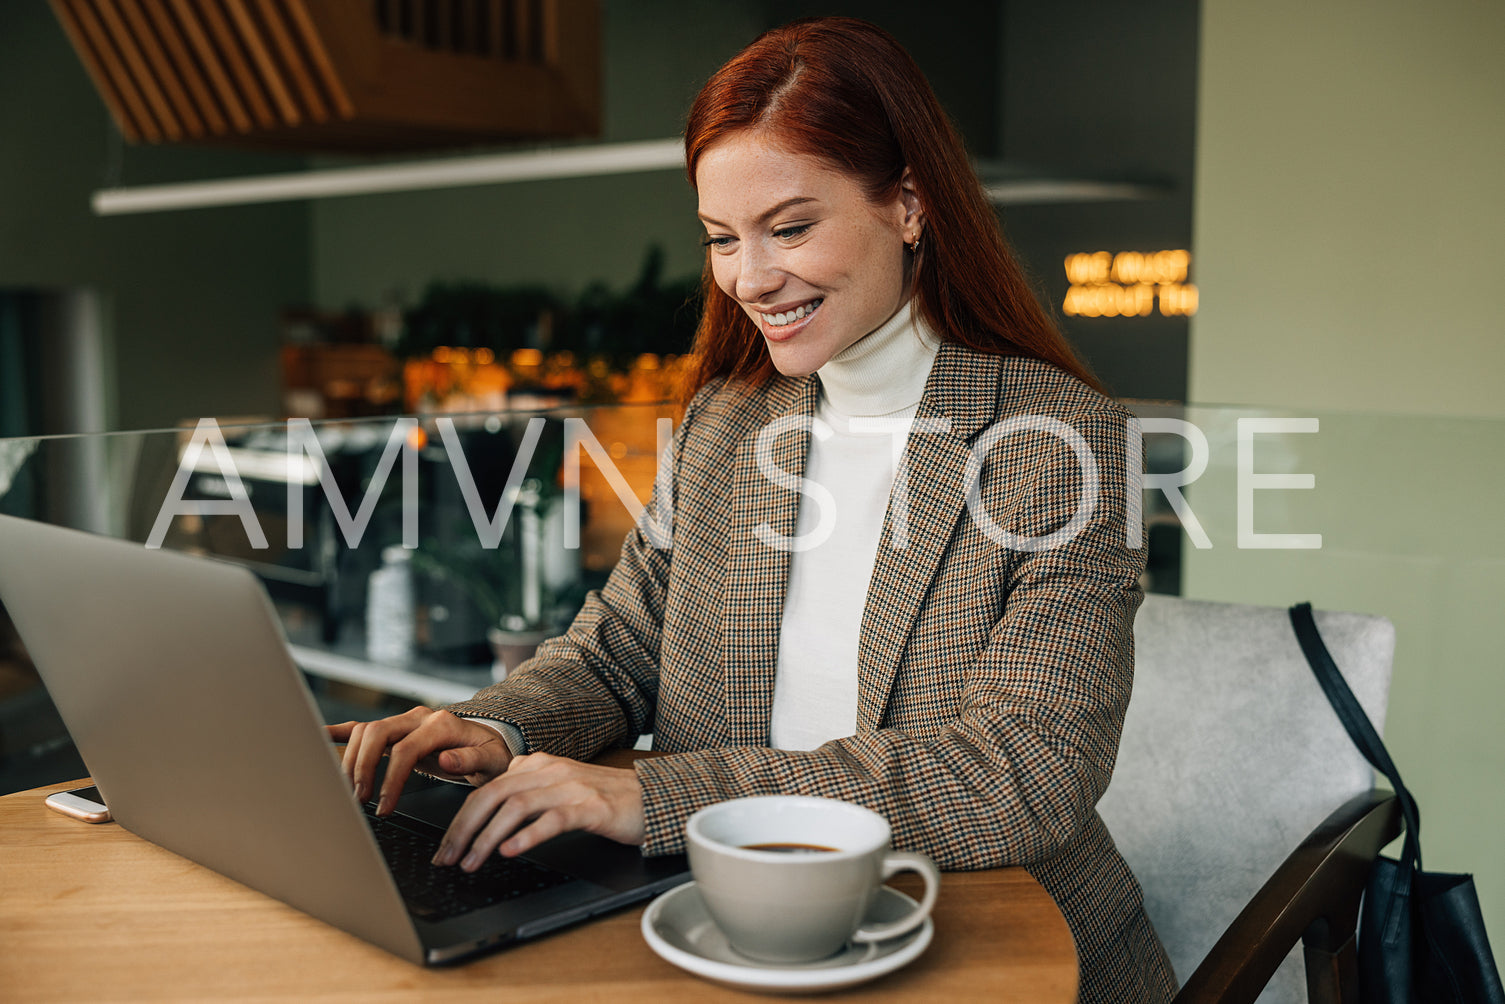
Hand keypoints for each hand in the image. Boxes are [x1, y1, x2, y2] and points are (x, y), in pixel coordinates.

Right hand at [326, 706, 512, 814]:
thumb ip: (471, 759)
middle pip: (377, 733)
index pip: (406, 749)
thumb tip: (446, 759)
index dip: (391, 779)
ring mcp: (404, 721)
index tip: (383, 807)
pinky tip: (318, 737)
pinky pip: (361, 728)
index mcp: (442, 725)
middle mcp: (419, 717)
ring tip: (350, 791)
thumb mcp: (492, 760)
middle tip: (359, 800)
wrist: (490, 741)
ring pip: (365, 731)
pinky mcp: (395, 730)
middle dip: (363, 767)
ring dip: (352, 760)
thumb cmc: (491, 754)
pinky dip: (339, 732)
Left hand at [431, 752, 643, 869]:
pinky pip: (552, 819)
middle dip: (463, 829)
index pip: (487, 789)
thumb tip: (493, 804)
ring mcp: (571, 788)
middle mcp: (551, 772)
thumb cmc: (607, 799)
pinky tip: (511, 851)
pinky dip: (527, 836)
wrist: (652, 798)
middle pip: (493, 795)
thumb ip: (529, 789)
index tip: (446, 848)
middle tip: (447, 858)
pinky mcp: (591, 807)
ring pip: (515, 807)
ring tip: (472, 862)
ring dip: (487, 837)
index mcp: (539, 766)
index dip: (460, 819)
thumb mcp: (561, 787)